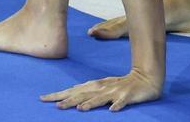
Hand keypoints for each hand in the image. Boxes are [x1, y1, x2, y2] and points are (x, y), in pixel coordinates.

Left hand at [40, 69, 161, 111]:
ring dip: (91, 103)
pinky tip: (112, 110)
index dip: (59, 94)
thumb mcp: (103, 88)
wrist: (146, 78)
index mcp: (95, 85)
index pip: (73, 90)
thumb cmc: (122, 85)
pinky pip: (123, 101)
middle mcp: (103, 87)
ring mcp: (116, 91)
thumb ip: (88, 93)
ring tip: (80, 109)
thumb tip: (71, 98)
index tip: (42, 98)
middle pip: (83, 94)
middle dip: (70, 100)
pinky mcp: (128, 95)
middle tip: (55, 106)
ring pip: (101, 98)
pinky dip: (118, 105)